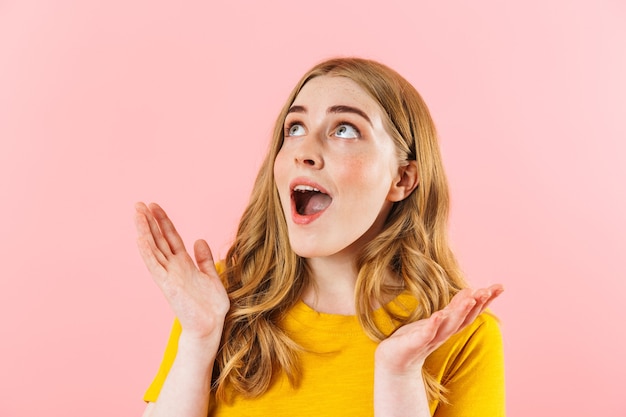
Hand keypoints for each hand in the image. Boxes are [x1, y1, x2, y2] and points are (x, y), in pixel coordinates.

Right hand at [134, 202, 229, 347]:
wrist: (210, 326)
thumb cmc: (211, 305)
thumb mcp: (211, 275)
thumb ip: (204, 258)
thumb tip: (199, 239)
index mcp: (184, 264)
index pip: (170, 237)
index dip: (163, 222)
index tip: (154, 206)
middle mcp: (173, 267)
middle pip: (158, 239)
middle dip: (149, 221)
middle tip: (138, 204)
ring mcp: (168, 275)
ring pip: (153, 248)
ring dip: (144, 231)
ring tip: (137, 214)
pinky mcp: (167, 285)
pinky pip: (154, 265)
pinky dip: (147, 251)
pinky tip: (140, 238)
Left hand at [375, 285, 502, 373]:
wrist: (394, 362)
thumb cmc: (415, 338)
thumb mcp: (437, 319)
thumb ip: (453, 307)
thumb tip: (470, 290)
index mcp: (449, 327)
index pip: (471, 313)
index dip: (485, 301)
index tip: (499, 287)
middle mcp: (443, 334)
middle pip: (464, 319)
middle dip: (477, 305)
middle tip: (488, 290)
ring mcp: (429, 340)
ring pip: (448, 326)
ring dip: (460, 312)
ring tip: (470, 298)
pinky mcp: (413, 345)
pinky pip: (425, 335)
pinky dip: (433, 326)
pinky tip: (438, 316)